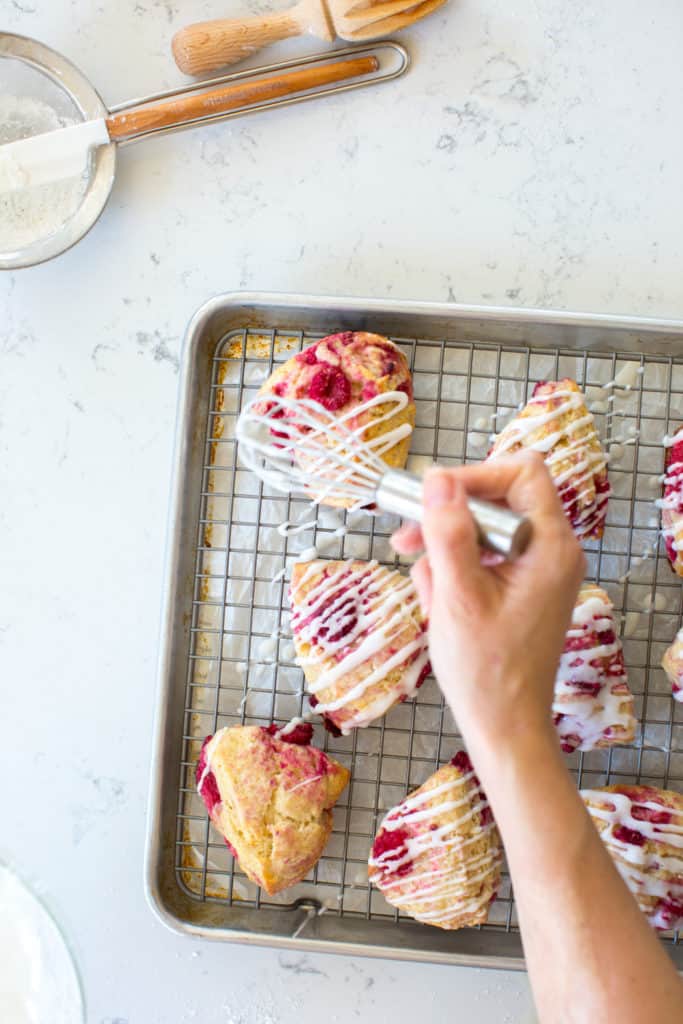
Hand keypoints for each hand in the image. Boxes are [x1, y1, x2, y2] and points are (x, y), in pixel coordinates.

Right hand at [392, 453, 584, 755]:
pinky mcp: (522, 587)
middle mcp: (551, 550)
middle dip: (448, 517)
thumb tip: (437, 477)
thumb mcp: (458, 596)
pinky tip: (438, 603)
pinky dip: (455, 571)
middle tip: (405, 537)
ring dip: (445, 549)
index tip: (431, 497)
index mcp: (549, 545)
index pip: (521, 472)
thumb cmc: (486, 669)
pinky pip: (484, 557)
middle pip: (498, 498)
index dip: (474, 475)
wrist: (505, 725)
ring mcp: (537, 569)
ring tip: (426, 588)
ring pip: (483, 529)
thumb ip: (448, 533)